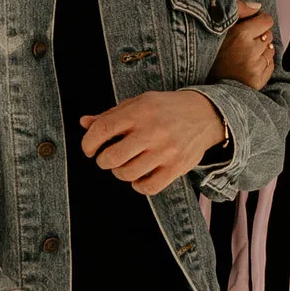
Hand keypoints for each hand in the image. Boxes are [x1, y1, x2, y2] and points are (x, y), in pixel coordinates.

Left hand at [78, 87, 225, 195]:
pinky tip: (139, 176)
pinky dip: (138, 185)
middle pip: (112, 157)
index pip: (103, 129)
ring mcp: (166, 150)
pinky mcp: (177, 167)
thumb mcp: (138, 103)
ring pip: (127, 174)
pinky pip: (148, 187)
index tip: (89, 149)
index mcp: (140, 111)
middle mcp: (152, 130)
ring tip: (125, 165)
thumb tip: (84, 123)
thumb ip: (111, 115)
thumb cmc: (166, 109)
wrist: (205, 114)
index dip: (89, 143)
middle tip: (107, 158)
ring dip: (119, 172)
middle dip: (103, 161)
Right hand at [210, 0, 274, 89]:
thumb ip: (237, 11)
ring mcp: (254, 67)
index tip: (251, 27)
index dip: (259, 22)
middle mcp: (249, 50)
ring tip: (243, 57)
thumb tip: (258, 6)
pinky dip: (262, 66)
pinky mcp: (258, 80)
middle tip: (242, 45)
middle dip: (259, 38)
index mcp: (240, 34)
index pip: (266, 20)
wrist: (203, 86)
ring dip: (261, 52)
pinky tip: (246, 67)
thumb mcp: (218, 28)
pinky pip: (270, 66)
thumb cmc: (209, 54)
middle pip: (269, 35)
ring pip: (270, 51)